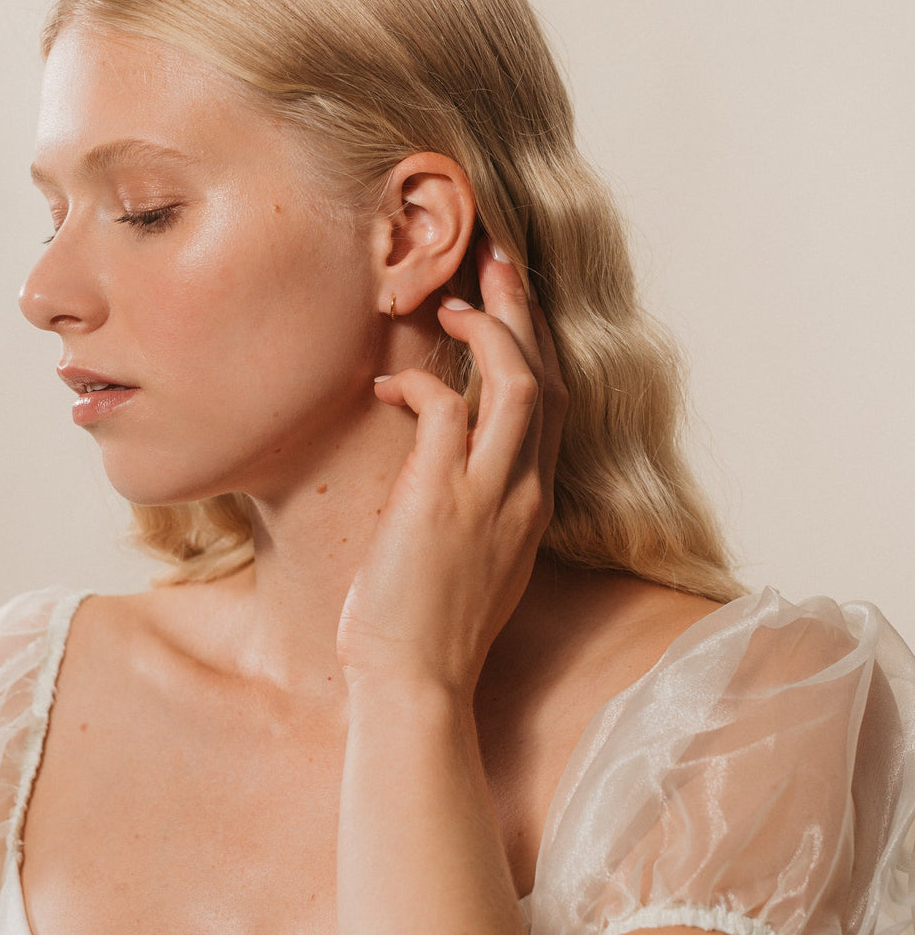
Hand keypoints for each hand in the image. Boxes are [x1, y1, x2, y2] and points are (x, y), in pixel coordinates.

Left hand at [336, 236, 567, 699]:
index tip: (514, 305)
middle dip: (525, 312)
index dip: (538, 345)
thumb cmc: (431, 625)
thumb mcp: (476, 559)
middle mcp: (525, 491)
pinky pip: (445, 410)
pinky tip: (388, 383)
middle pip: (548, 377)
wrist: (417, 684)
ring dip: (490, 331)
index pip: (555, 405)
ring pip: (519, 382)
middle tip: (498, 259)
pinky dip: (419, 383)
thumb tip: (449, 465)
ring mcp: (490, 493)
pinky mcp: (444, 498)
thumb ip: (481, 506)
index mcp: (532, 502)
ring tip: (453, 302)